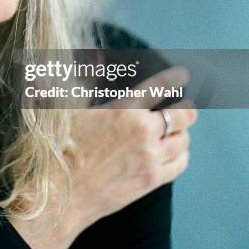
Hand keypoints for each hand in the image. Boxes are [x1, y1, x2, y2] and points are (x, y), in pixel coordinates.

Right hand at [65, 65, 197, 228]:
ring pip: (183, 140)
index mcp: (123, 110)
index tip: (181, 74)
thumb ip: (87, 79)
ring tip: (177, 129)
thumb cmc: (61, 146)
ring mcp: (150, 158)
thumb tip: (95, 56)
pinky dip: (181, 154)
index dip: (175, 77)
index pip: (160, 86)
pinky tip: (175, 151)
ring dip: (182, 131)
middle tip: (187, 105)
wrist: (61, 191)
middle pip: (182, 114)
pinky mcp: (151, 180)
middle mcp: (142, 132)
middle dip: (187, 108)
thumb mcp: (71, 106)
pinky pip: (180, 163)